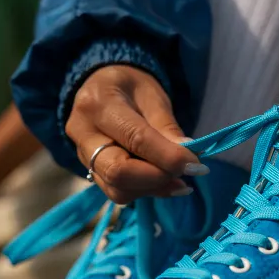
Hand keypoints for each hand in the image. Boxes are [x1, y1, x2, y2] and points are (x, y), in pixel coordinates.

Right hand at [66, 65, 205, 204]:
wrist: (100, 86)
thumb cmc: (130, 86)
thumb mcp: (153, 96)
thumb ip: (167, 127)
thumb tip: (188, 159)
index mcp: (99, 104)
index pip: (135, 139)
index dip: (168, 157)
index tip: (197, 166)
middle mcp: (83, 133)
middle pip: (118, 171)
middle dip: (157, 179)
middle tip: (186, 175)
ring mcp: (81, 156)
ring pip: (117, 188)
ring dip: (153, 189)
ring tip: (178, 180)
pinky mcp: (89, 171)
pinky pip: (117, 192)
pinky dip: (144, 191)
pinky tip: (162, 181)